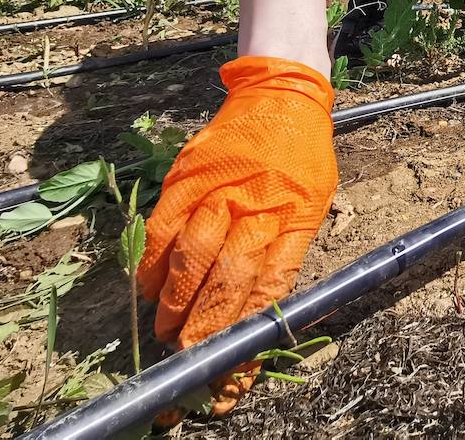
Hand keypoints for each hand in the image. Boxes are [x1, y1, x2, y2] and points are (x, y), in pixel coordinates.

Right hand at [138, 56, 337, 409]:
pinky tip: (150, 287)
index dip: (247, 332)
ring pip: (193, 257)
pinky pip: (163, 228)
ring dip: (175, 302)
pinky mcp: (188, 175)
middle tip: (189, 356)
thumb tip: (259, 309)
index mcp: (295, 216)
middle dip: (205, 327)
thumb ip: (286, 249)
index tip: (232, 368)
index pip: (269, 288)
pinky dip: (154, 263)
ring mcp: (219, 189)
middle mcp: (257, 205)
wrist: (279, 95)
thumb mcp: (314, 201)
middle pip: (227, 279)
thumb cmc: (302, 155)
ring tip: (167, 330)